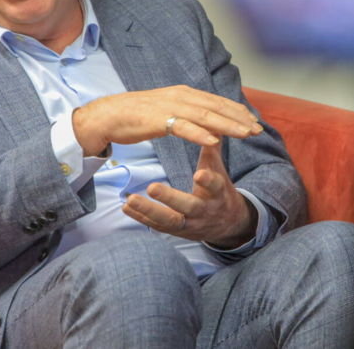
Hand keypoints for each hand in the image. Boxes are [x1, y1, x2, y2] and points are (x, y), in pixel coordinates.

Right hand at [71, 85, 261, 153]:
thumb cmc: (137, 116)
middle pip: (217, 107)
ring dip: (228, 125)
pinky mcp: (159, 120)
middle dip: (240, 118)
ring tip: (246, 133)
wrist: (108, 116)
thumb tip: (208, 124)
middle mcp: (181, 96)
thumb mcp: (168, 111)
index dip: (237, 111)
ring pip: (206, 116)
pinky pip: (184, 127)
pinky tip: (215, 141)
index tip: (254, 121)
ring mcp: (170, 106)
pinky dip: (201, 134)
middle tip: (258, 129)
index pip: (217, 101)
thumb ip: (188, 114)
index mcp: (184, 93)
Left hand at [122, 141, 256, 248]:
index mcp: (218, 193)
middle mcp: (204, 210)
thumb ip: (212, 148)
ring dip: (149, 211)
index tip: (199, 174)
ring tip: (130, 200)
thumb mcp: (219, 170)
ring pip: (170, 221)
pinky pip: (158, 226)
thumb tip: (213, 121)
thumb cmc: (219, 190)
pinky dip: (141, 218)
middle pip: (188, 207)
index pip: (215, 186)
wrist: (227, 224)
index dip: (208, 181)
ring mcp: (190, 223)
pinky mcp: (176, 231)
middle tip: (152, 187)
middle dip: (170, 199)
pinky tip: (126, 207)